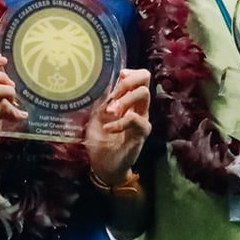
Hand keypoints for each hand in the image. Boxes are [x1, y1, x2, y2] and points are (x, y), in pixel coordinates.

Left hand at [84, 68, 151, 184]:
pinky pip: (137, 120)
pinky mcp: (141, 134)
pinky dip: (120, 122)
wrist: (103, 166)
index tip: (116, 81)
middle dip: (126, 83)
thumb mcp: (94, 115)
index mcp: (128, 99)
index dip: (129, 72)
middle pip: (145, 79)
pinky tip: (108, 128)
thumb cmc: (99, 139)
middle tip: (112, 96)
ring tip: (110, 111)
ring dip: (124, 100)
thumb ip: (99, 100)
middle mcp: (138, 106)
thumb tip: (95, 80)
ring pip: (144, 95)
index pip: (139, 76)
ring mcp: (142, 119)